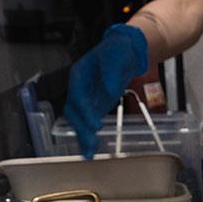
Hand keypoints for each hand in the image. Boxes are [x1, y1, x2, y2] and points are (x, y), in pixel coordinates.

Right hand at [64, 24, 148, 158]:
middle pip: (74, 112)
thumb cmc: (118, 49)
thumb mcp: (115, 56)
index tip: (94, 125)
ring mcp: (88, 98)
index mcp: (79, 75)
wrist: (128, 51)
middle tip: (88, 146)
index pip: (78, 97)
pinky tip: (92, 146)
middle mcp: (80, 88)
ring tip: (89, 152)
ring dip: (83, 135)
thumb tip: (107, 88)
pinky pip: (89, 121)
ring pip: (80, 120)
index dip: (85, 112)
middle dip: (80, 129)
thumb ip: (110, 72)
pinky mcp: (97, 104)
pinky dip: (90, 133)